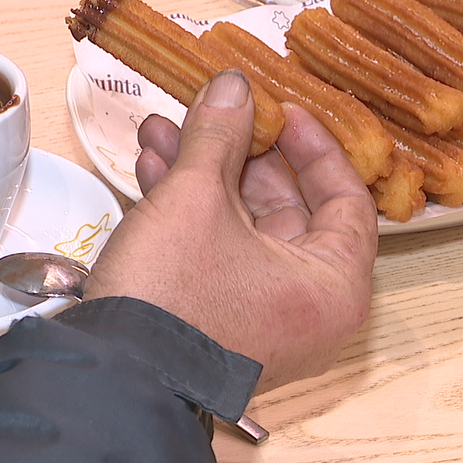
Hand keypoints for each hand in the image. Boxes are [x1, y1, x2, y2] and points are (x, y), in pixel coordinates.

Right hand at [85, 70, 378, 393]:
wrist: (115, 376)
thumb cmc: (174, 298)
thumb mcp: (196, 198)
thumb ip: (219, 135)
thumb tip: (233, 87)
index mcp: (332, 285)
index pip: (347, 198)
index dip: (313, 145)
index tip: (281, 111)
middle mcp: (308, 307)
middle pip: (288, 208)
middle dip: (238, 153)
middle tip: (213, 113)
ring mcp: (263, 317)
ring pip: (243, 226)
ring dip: (203, 175)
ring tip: (163, 132)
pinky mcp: (220, 321)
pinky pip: (219, 253)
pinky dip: (191, 212)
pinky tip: (154, 170)